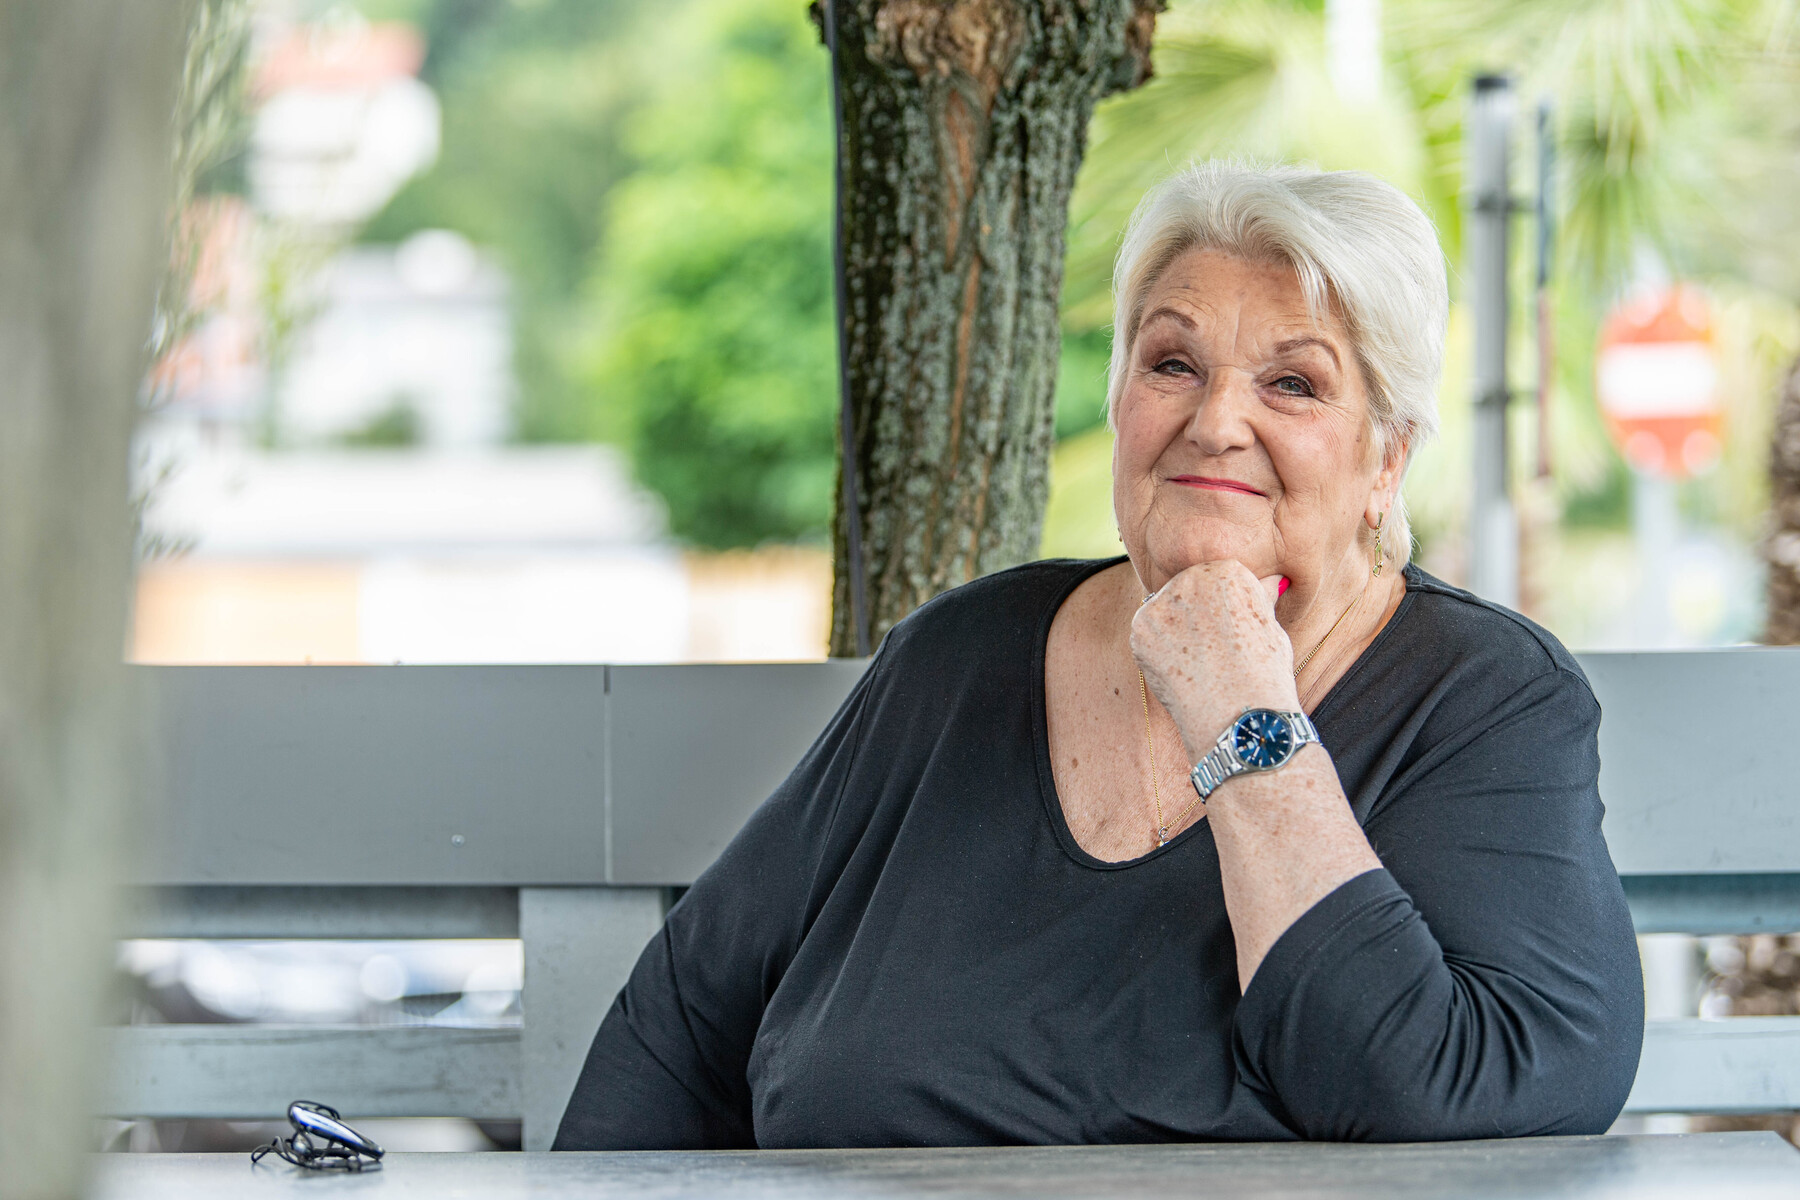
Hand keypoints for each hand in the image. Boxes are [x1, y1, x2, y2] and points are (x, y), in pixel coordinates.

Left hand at [1130, 561, 1298, 759]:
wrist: (1240, 713)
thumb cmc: (1264, 675)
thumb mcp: (1272, 628)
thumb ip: (1260, 599)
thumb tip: (1272, 581)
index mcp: (1228, 570)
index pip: (1215, 578)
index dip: (1220, 610)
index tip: (1228, 635)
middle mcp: (1192, 577)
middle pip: (1186, 590)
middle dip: (1192, 616)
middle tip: (1208, 651)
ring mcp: (1162, 602)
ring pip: (1162, 610)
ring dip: (1172, 632)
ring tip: (1196, 663)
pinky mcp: (1140, 628)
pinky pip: (1145, 634)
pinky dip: (1156, 651)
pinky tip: (1178, 670)